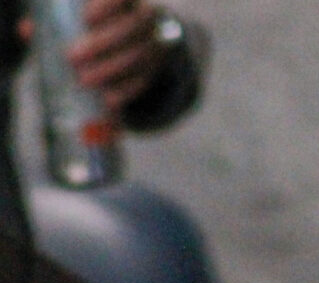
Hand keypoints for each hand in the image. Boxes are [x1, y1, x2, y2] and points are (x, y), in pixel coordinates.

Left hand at [66, 0, 168, 115]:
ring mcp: (154, 44)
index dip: (108, 7)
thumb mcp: (78, 16)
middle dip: (103, 44)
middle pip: (132, 28)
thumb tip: (27, 31)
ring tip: (83, 81)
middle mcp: (146, 19)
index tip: (86, 18)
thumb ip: (55, 20)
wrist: (132, 39)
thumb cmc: (97, 24)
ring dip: (111, 70)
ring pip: (139, 56)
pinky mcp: (155, 69)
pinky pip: (144, 80)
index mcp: (126, 1)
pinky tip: (108, 100)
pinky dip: (125, 91)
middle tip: (72, 58)